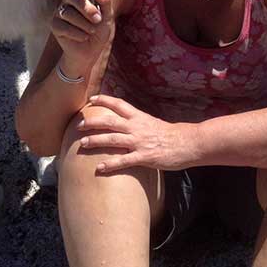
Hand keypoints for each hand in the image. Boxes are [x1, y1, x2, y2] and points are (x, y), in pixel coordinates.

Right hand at [51, 0, 114, 78]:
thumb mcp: (107, 15)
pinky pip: (62, 26)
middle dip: (86, 8)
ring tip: (91, 31)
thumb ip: (105, 1)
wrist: (90, 51)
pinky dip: (76, 33)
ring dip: (83, 24)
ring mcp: (59, 13)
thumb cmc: (98, 30)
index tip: (99, 7)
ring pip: (67, 12)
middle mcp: (67, 1)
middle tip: (98, 19)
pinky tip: (83, 37)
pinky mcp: (54, 26)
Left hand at [77, 95, 197, 172]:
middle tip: (78, 125)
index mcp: (139, 117)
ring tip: (82, 144)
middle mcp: (136, 127)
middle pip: (110, 121)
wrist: (187, 143)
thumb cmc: (171, 134)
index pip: (118, 104)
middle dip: (92, 123)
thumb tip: (126, 123)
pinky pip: (124, 160)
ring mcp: (139, 142)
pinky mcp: (144, 157)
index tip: (91, 99)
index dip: (104, 100)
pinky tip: (99, 168)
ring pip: (113, 139)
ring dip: (95, 141)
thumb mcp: (152, 123)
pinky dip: (110, 164)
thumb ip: (138, 123)